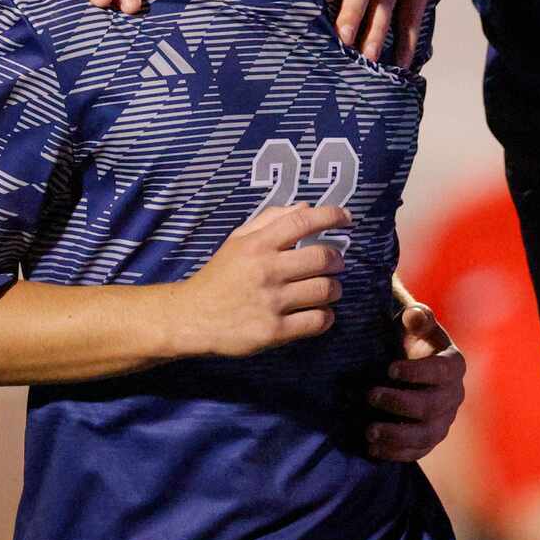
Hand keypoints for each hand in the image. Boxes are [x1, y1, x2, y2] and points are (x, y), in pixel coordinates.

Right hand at [169, 204, 350, 359]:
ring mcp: (271, 302)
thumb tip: (307, 207)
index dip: (332, 216)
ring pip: (324, 290)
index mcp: (258, 244)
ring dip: (334, 288)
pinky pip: (317, 321)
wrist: (192, 317)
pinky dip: (327, 316)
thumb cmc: (219, 275)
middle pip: (322, 258)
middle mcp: (267, 270)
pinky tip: (321, 313)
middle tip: (337, 263)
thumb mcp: (238, 239)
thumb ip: (271, 219)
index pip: (303, 222)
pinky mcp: (273, 331)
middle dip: (338, 260)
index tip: (347, 218)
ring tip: (329, 289)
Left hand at [366, 302, 465, 462]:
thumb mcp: (413, 323)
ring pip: (426, 435)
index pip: (441, 371)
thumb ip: (417, 317)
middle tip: (370, 395)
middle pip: (432, 405)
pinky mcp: (429, 440)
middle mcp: (454, 395)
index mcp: (453, 364)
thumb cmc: (410, 339)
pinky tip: (372, 449)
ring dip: (397, 436)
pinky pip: (417, 452)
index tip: (390, 369)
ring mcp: (443, 421)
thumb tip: (415, 317)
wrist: (407, 363)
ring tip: (369, 431)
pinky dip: (395, 453)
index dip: (417, 372)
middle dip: (400, 403)